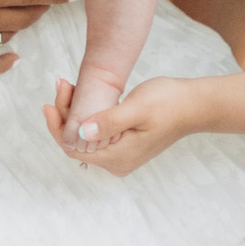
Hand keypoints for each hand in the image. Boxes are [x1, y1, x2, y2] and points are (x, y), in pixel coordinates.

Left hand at [47, 73, 208, 173]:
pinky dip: (87, 115)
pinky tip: (82, 96)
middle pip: (76, 143)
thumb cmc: (168, 103)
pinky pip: (96, 134)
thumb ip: (108, 122)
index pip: (73, 148)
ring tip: (70, 85)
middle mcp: (117, 162)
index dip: (57, 126)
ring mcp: (121, 155)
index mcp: (117, 158)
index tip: (50, 100)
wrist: (194, 105)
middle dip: (65, 114)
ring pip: (85, 137)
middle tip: (63, 83)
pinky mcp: (124, 145)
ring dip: (74, 112)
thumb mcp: (136, 108)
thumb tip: (81, 132)